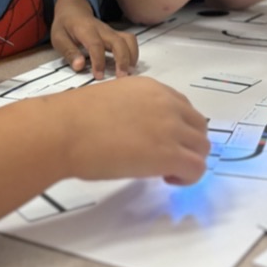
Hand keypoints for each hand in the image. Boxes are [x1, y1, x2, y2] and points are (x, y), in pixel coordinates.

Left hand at [50, 0, 137, 77]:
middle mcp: (102, 29)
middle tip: (121, 77)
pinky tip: (129, 66)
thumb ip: (69, 52)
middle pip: (118, 42)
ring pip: (128, 40)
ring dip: (131, 57)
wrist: (73, 11)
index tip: (99, 76)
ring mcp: (111, 31)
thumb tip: (79, 66)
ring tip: (128, 73)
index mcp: (85, 29)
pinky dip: (133, 54)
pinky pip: (130, 41)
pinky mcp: (116, 35)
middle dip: (122, 60)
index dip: (99, 61)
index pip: (96, 44)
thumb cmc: (65, 26)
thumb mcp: (58, 38)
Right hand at [60, 76, 208, 185]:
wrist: (64, 130)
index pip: (182, 107)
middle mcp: (166, 103)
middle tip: (165, 158)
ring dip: (189, 160)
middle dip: (187, 144)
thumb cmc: (73, 118)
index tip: (160, 140)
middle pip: (198, 126)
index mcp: (150, 88)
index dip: (176, 127)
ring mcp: (171, 128)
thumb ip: (132, 110)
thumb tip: (134, 131)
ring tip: (164, 171)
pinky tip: (166, 179)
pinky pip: (198, 168)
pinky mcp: (170, 154)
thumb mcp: (111, 101)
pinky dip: (188, 178)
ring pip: (202, 147)